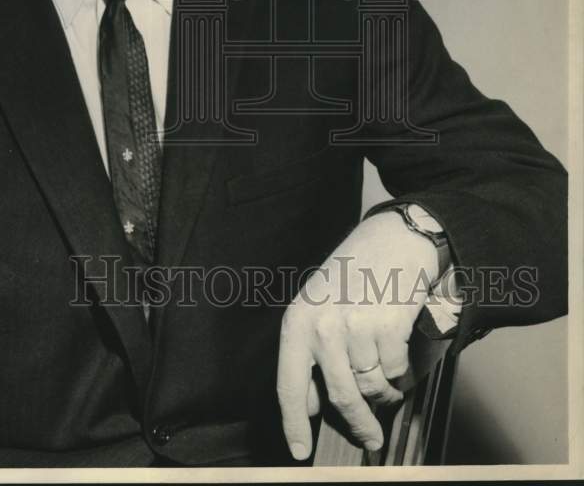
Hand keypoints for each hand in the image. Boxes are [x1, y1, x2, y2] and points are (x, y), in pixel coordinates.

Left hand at [277, 211, 439, 459]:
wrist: (393, 239)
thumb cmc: (354, 273)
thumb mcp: (318, 307)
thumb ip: (311, 353)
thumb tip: (310, 404)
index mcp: (297, 322)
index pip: (289, 386)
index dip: (294, 424)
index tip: (299, 452)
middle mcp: (322, 326)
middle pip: (340, 396)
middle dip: (359, 423)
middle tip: (371, 438)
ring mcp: (355, 327)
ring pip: (372, 386)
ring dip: (385, 391)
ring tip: (389, 373)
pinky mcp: (387, 327)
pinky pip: (396, 371)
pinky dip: (402, 372)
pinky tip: (400, 351)